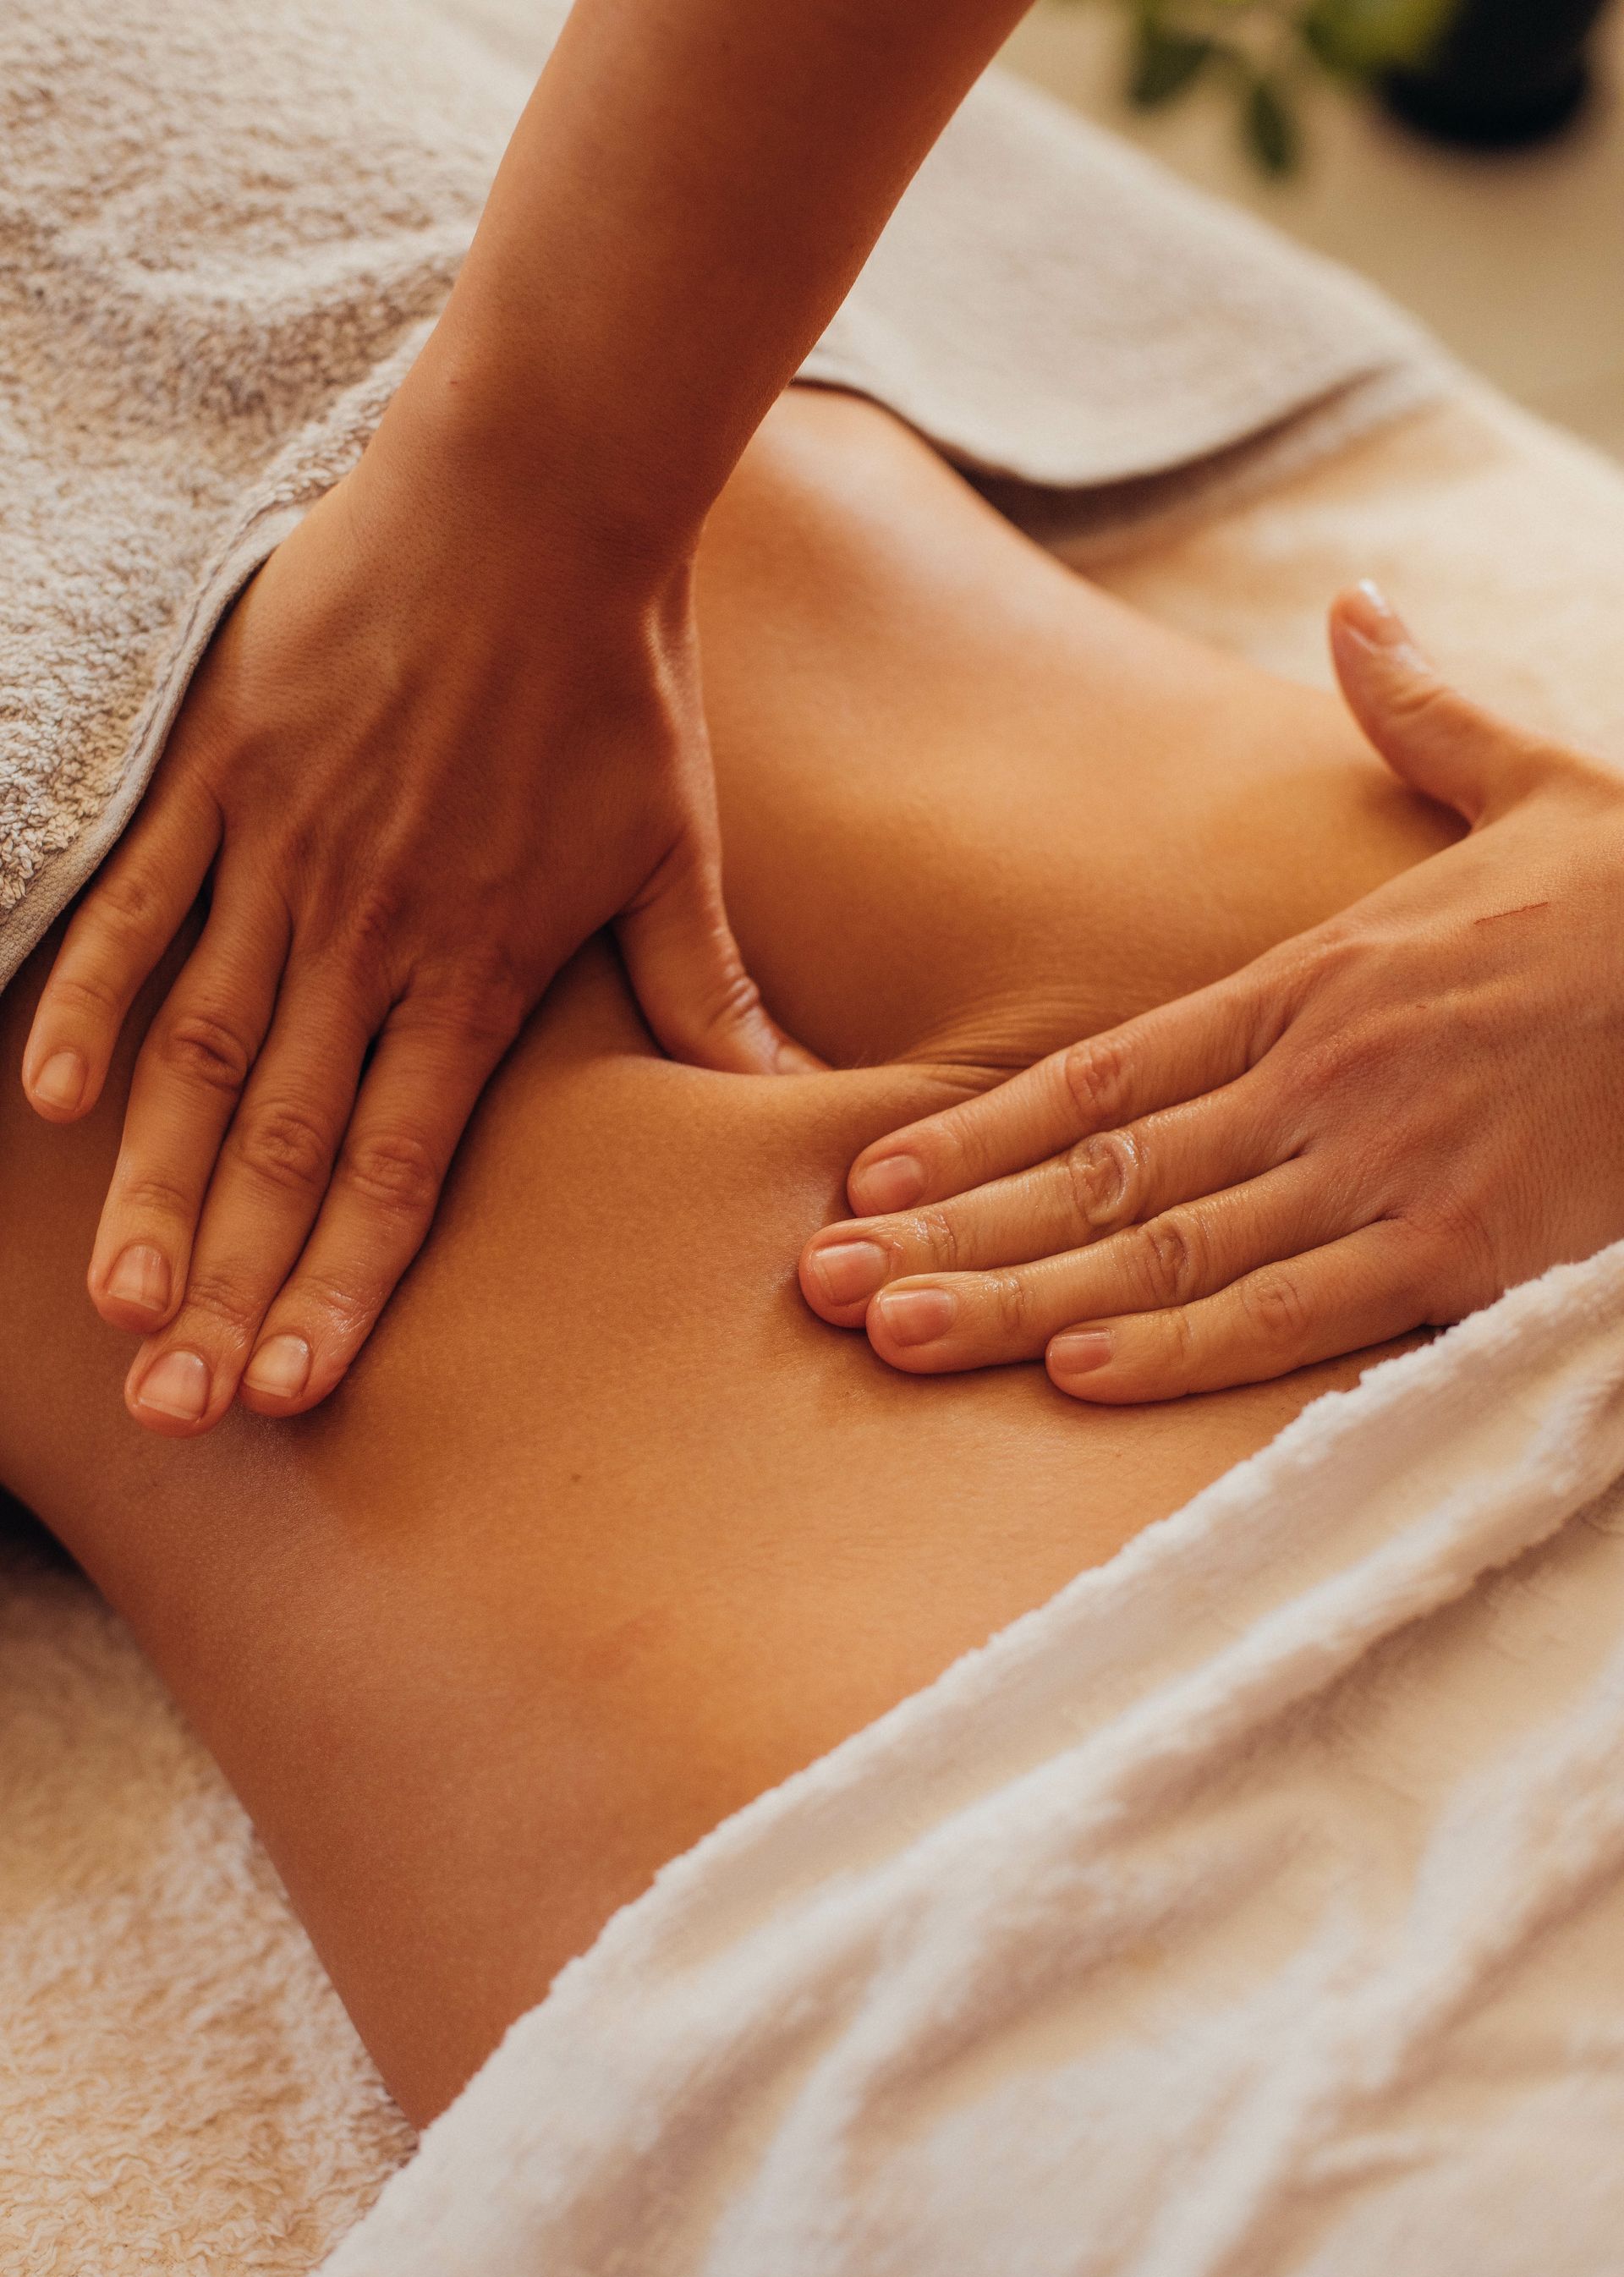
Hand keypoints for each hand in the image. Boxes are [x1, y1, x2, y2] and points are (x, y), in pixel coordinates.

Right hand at [23, 390, 807, 1436]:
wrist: (543, 500)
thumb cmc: (621, 682)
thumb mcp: (678, 851)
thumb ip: (705, 995)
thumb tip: (782, 1102)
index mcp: (479, 969)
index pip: (400, 1166)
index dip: (344, 1284)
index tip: (294, 1388)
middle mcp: (370, 935)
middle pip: (288, 1144)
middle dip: (229, 1284)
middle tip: (176, 1407)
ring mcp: (286, 854)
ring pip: (204, 1052)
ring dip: (157, 1186)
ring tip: (116, 1303)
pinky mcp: (224, 770)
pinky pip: (141, 902)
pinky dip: (92, 999)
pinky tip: (49, 1104)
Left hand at [799, 582, 1623, 1399]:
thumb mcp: (1530, 781)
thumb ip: (1415, 715)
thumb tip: (1356, 606)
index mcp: (1315, 980)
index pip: (1102, 1071)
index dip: (975, 1130)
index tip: (865, 1172)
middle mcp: (1321, 1077)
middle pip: (1099, 1171)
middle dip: (954, 1230)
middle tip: (821, 1283)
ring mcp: (1385, 1167)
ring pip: (1167, 1250)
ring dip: (1021, 1298)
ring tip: (896, 1334)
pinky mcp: (1465, 1252)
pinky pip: (1297, 1313)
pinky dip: (1184, 1349)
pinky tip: (1075, 1379)